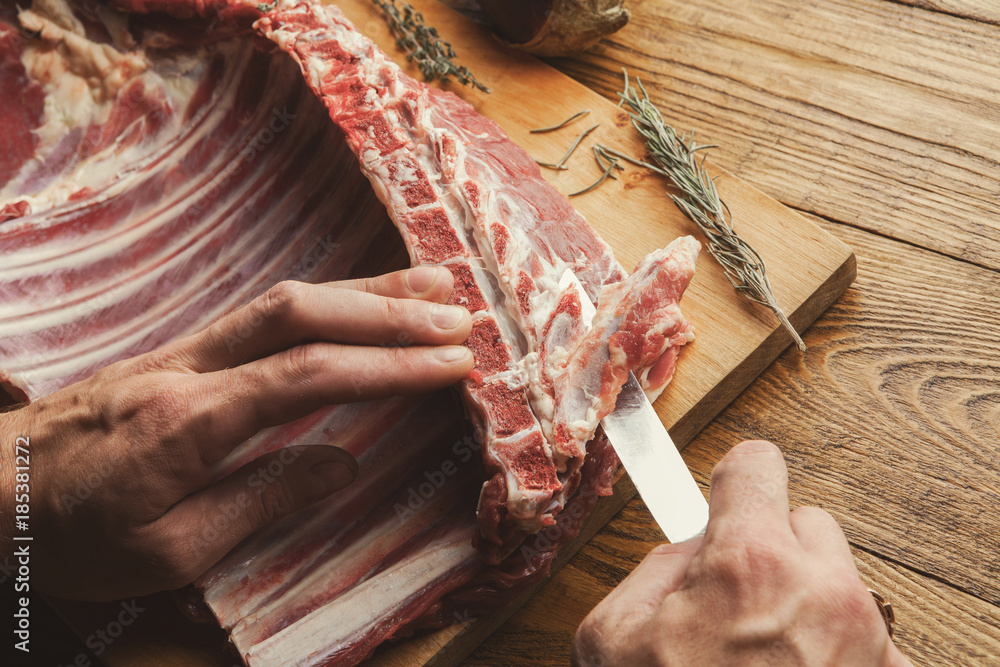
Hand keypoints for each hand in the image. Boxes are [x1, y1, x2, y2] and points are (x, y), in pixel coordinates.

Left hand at [0, 267, 472, 600]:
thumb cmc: (71, 536)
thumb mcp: (166, 551)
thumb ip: (258, 500)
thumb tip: (343, 460)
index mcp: (189, 420)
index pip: (308, 375)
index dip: (388, 366)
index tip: (452, 364)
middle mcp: (190, 366)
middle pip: (301, 314)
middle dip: (388, 313)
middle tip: (460, 317)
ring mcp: (181, 349)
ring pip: (283, 299)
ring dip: (362, 290)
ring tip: (431, 285)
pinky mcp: (178, 350)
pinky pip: (262, 310)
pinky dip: (323, 299)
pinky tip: (356, 301)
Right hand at [572, 440, 911, 665]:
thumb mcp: (612, 637)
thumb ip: (654, 570)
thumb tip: (692, 547)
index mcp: (749, 564)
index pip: (757, 465)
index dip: (735, 480)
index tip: (729, 494)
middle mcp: (824, 591)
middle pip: (809, 523)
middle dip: (774, 551)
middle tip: (738, 603)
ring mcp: (869, 640)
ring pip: (843, 581)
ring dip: (810, 602)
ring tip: (769, 656)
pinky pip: (874, 639)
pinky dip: (843, 653)